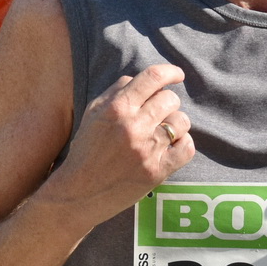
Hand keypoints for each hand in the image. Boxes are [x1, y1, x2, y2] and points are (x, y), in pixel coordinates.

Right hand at [53, 64, 193, 221]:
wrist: (79, 193)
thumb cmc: (86, 151)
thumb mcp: (92, 114)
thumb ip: (115, 92)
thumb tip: (138, 78)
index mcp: (117, 108)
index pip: (153, 77)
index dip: (170, 72)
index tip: (177, 75)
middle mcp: (133, 126)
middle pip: (171, 99)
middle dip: (167, 103)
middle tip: (158, 113)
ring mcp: (147, 150)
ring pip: (182, 122)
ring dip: (175, 124)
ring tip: (163, 132)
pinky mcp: (157, 171)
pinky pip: (187, 148)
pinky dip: (182, 144)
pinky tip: (171, 147)